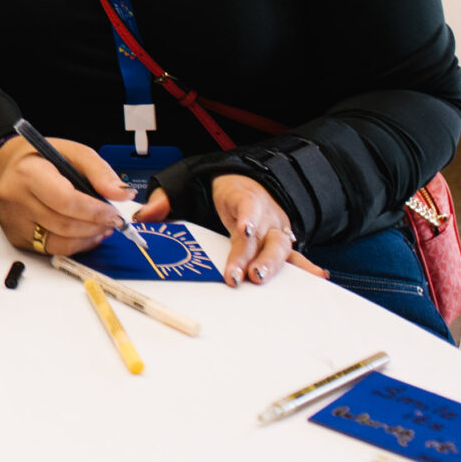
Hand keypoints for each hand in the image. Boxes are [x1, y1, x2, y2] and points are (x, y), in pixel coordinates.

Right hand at [0, 135, 128, 256]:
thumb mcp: (73, 152)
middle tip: (113, 221)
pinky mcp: (17, 237)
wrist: (10, 167)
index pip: (64, 200)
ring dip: (88, 238)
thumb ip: (100, 172)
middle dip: (96, 226)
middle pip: (64, 225)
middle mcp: (16, 199)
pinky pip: (52, 250)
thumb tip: (122, 194)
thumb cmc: (42, 159)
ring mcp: (14, 221)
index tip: (114, 212)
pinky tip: (85, 234)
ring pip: (60, 243)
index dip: (94, 211)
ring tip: (101, 227)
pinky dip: (75, 246)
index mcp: (28, 173)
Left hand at [136, 176, 326, 286]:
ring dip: (274, 265)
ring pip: (280, 246)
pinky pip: (295, 255)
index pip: (246, 207)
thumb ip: (166, 199)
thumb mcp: (188, 185)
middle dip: (255, 255)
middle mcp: (263, 213)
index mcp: (241, 197)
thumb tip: (144, 215)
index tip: (243, 230)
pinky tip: (317, 278)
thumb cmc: (218, 190)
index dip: (247, 218)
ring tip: (262, 279)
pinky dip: (306, 266)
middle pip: (263, 234)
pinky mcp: (281, 242)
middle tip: (247, 274)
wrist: (246, 182)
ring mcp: (275, 229)